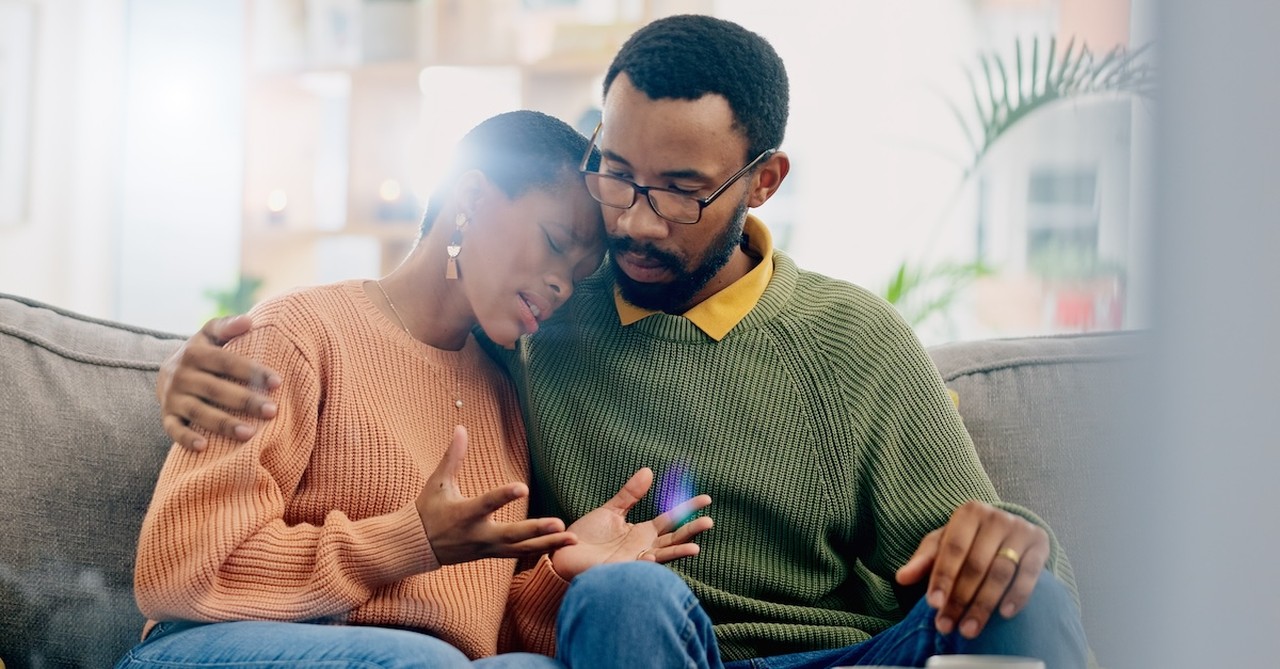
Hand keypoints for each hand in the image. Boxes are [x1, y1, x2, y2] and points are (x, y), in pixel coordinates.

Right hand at [158, 315, 281, 449]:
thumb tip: (248, 320)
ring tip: (249, 434)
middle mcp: (181, 375)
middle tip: (271, 411)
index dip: (252, 371)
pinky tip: (204, 447)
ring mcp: (172, 397)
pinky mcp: (166, 416)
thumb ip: (227, 326)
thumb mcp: (210, 335)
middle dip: (244, 401)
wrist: (167, 371)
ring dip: (223, 423)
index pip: (226, 362)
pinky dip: (185, 439)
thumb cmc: (202, 353)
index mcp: (194, 353)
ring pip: (198, 411)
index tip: (278, 382)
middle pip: (215, 389)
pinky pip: (173, 429)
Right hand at [417, 426, 576, 564]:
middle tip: (559, 524)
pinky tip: (560, 545)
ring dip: (547, 543)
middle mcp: (477, 534)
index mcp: (464, 514)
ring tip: (572, 538)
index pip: (487, 504)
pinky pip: (519, 555)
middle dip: (536, 530)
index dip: (504, 496)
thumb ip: (453, 456)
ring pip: (520, 549)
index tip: (523, 487)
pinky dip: (539, 550)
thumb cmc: (428, 510)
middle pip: (511, 535)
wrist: (417, 546)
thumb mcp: (437, 482)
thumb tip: (461, 428)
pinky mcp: (491, 555)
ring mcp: (486, 548)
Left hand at [550, 467, 712, 579]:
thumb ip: (630, 494)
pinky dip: (645, 563)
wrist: (564, 554)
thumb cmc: (586, 536)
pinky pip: (638, 568)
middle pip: (674, 538)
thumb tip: (649, 471)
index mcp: (643, 532)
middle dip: (691, 531)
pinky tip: (649, 555)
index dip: (689, 508)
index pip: (672, 519)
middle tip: (709, 521)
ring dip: (678, 552)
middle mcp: (644, 547)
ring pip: (663, 556)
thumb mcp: (610, 510)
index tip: (707, 499)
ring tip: (695, 548)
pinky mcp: (622, 570)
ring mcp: (635, 560)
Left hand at [895, 500, 1048, 638]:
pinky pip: (1029, 573)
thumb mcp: (943, 543)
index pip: (953, 549)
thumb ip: (923, 560)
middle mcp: (996, 517)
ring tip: (969, 629)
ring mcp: (1020, 529)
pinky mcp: (1040, 543)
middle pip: (975, 565)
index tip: (933, 605)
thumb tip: (901, 578)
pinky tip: (1004, 614)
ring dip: (984, 605)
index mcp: (968, 513)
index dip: (942, 578)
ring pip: (1001, 573)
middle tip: (947, 625)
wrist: (1007, 529)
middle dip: (960, 599)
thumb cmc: (968, 539)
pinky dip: (1018, 595)